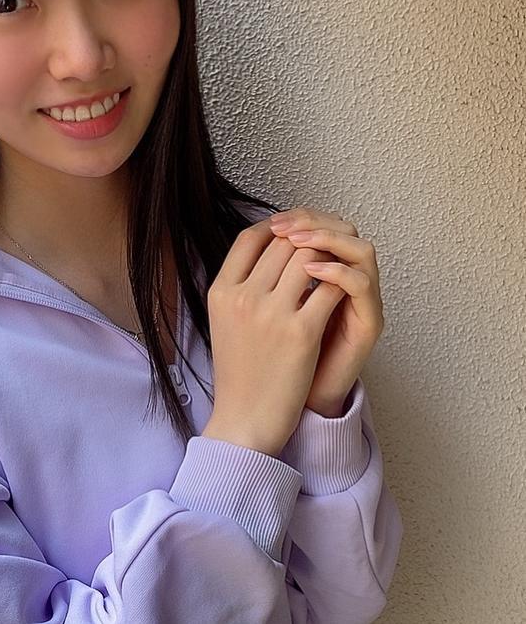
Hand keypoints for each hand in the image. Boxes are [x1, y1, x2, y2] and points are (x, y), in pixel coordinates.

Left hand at [268, 207, 384, 416]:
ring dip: (326, 237)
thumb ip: (270, 273)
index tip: (272, 220)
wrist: (285, 407)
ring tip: (295, 239)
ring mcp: (365, 302)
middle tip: (283, 225)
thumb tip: (252, 236)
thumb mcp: (267, 305)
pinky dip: (336, 271)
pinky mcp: (370, 324)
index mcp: (329, 273)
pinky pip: (360, 285)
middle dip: (311, 221)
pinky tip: (310, 270)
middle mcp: (352, 281)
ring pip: (360, 248)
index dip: (300, 216)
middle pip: (345, 228)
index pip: (326, 225)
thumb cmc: (274, 355)